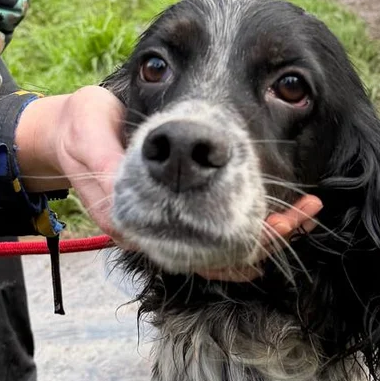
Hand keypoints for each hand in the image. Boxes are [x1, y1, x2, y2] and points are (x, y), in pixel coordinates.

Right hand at [14, 91, 321, 275]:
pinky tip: (286, 205)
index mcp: (133, 219)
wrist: (71, 131)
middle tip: (305, 214)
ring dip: (268, 228)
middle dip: (265, 236)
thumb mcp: (87, 133)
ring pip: (227, 244)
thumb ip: (105, 164)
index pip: (193, 249)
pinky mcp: (182, 211)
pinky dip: (257, 218)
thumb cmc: (81, 128)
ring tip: (308, 209)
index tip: (277, 226)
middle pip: (219, 253)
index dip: (238, 244)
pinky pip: (224, 228)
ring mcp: (171, 225)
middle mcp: (157, 232)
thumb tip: (129, 210)